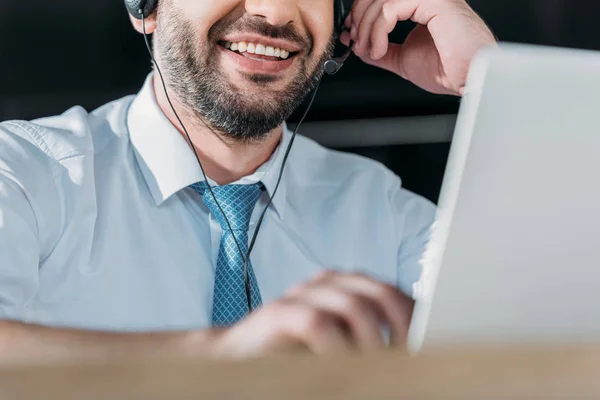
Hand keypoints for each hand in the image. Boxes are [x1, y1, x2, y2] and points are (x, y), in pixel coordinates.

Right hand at [210, 271, 413, 357]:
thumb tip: (413, 347)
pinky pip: (317, 323)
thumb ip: (369, 338)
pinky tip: (344, 365)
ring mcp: (301, 294)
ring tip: (381, 364)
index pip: (390, 291)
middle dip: (401, 325)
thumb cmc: (296, 351)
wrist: (239, 352)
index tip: (431, 338)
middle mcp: (325, 283)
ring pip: (352, 305)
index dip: (413, 313)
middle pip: (377, 292)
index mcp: (344, 286)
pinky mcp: (279, 312)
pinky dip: (338, 347)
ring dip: (373, 340)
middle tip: (411, 354)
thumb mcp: (340, 343)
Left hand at [340, 0, 496, 95]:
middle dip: (360, 18)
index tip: (351, 32)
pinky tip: (378, 49)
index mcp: (423, 5)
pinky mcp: (436, 2)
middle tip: (355, 41)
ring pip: (383, 0)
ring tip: (369, 50)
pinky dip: (377, 31)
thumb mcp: (404, 59)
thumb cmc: (449, 70)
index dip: (361, 12)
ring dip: (367, 27)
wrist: (467, 80)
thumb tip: (361, 46)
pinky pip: (391, 9)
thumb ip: (384, 49)